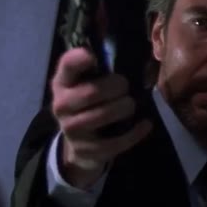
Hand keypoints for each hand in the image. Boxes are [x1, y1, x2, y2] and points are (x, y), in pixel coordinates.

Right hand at [50, 48, 152, 188]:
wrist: (78, 144)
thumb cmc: (87, 104)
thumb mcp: (86, 84)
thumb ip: (102, 69)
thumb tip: (143, 60)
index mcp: (62, 83)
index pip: (66, 66)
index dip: (79, 59)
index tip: (93, 56)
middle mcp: (61, 105)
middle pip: (92, 92)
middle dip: (116, 87)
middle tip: (125, 86)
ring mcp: (71, 130)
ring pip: (104, 115)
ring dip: (125, 107)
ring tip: (130, 105)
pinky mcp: (86, 150)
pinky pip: (116, 141)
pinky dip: (135, 131)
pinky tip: (145, 124)